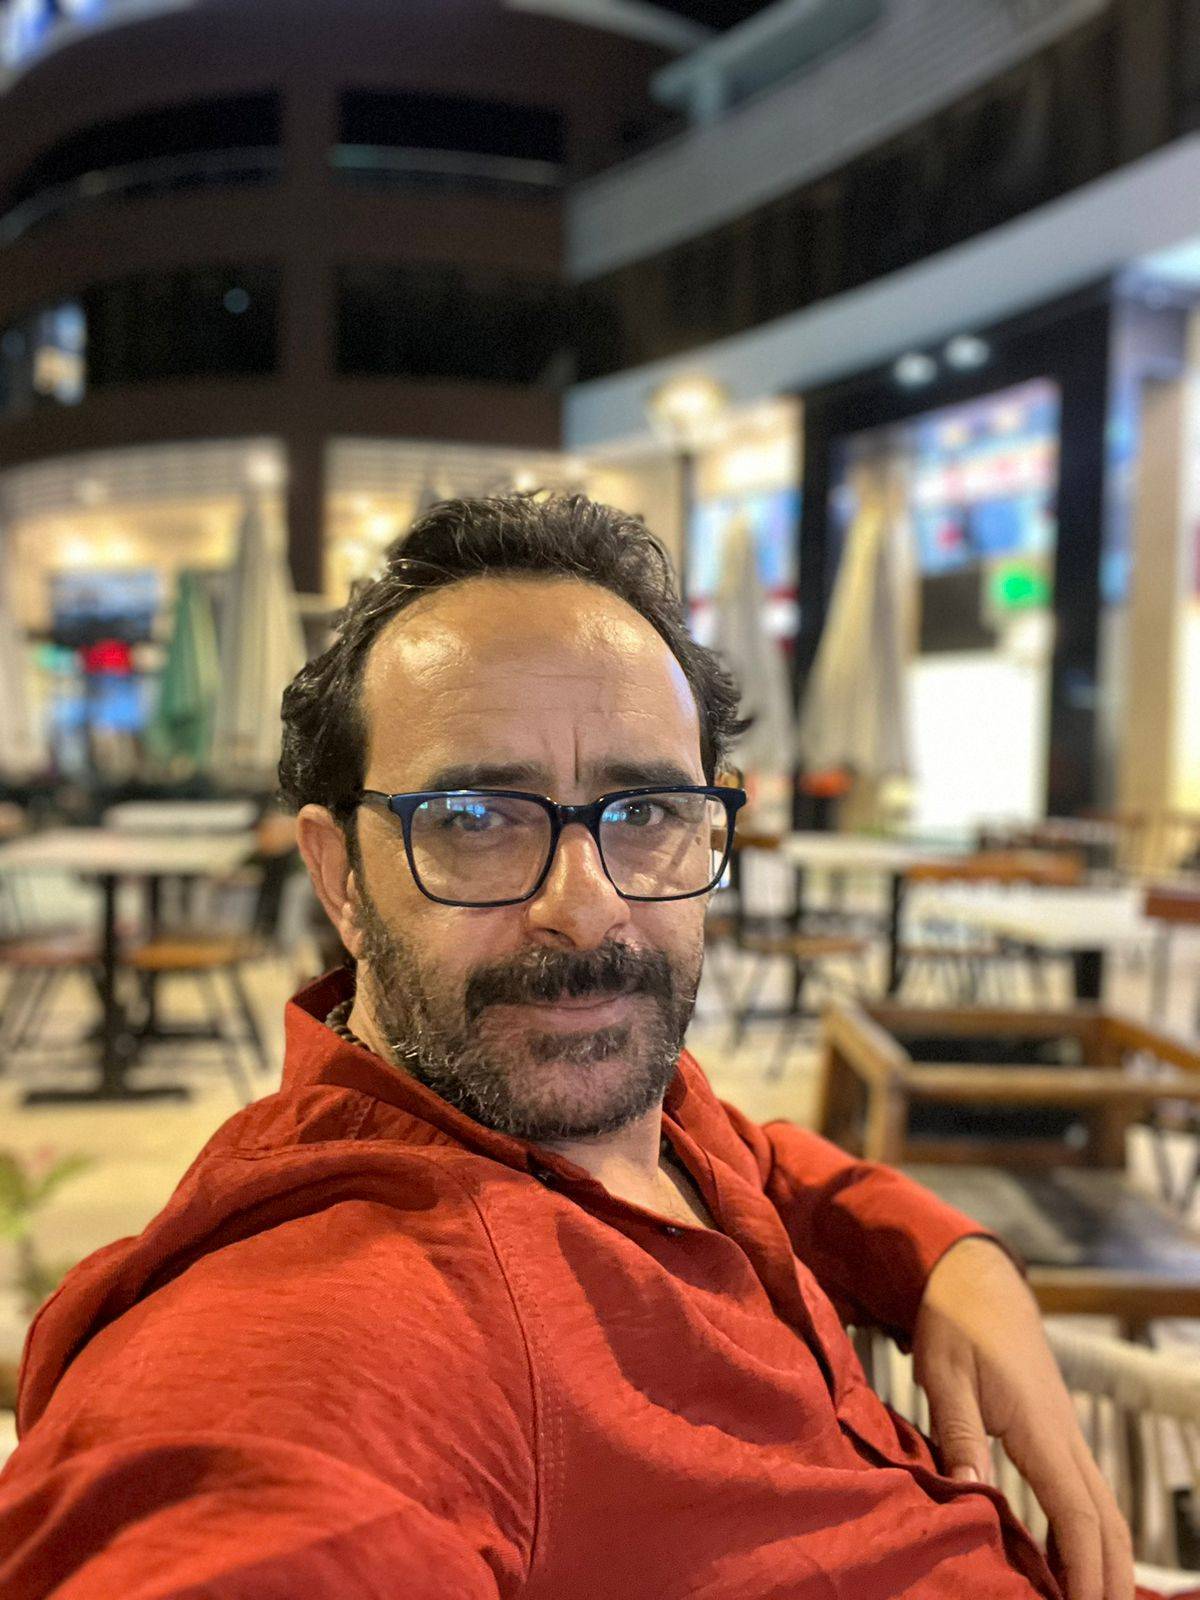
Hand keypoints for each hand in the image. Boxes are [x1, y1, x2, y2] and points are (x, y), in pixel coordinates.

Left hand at [913, 1237, 1134, 1599]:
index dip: (1086, 1571)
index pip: (1079, 1515)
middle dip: (1107, 1578)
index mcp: (1040, 1426)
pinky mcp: (1053, 1431)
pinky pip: (1081, 1492)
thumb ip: (958, 1432)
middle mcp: (1064, 1435)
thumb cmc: (954, 1322)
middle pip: (1106, 1521)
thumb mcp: (943, 1372)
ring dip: (1101, 1559)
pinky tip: (1063, 1562)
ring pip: (1101, 1508)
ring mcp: (1064, 1433)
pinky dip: (1083, 1533)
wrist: (975, 1278)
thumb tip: (972, 1494)